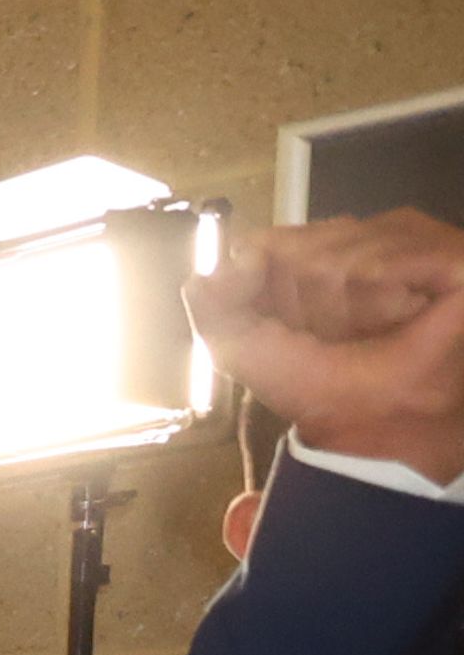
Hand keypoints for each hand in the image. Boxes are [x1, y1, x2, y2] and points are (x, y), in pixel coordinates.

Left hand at [197, 210, 463, 482]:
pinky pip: (388, 261)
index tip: (295, 328)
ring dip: (349, 308)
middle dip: (312, 304)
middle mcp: (363, 233)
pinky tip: (402, 313)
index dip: (272, 293)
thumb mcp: (240, 345)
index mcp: (316, 248)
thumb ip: (214, 302)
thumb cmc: (316, 384)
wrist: (371, 421)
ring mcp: (412, 237)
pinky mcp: (452, 252)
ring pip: (342, 256)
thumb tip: (230, 257)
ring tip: (376, 329)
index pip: (266, 243)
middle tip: (342, 335)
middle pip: (303, 249)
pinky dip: (382, 295)